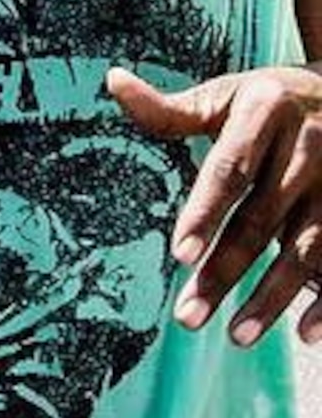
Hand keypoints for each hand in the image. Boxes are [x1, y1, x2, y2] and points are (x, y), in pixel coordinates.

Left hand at [111, 63, 321, 344]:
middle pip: (260, 221)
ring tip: (237, 336)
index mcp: (265, 113)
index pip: (229, 171)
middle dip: (225, 271)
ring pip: (305, 250)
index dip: (205, 213)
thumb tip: (114, 81)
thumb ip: (173, 107)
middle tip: (188, 317)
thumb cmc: (272, 100)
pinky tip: (307, 335)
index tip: (180, 255)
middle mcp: (307, 150)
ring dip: (272, 298)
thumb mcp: (228, 95)